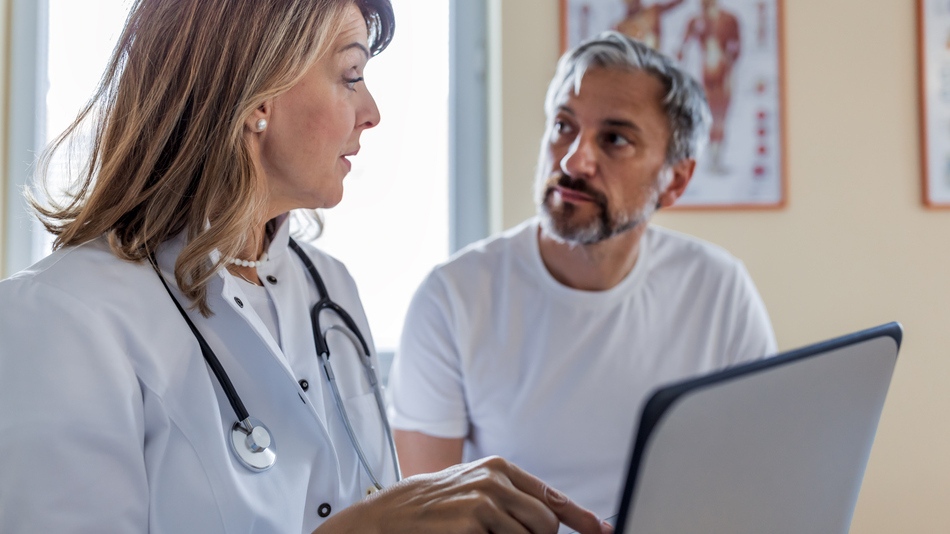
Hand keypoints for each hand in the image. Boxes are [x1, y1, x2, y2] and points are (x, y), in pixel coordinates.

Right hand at [316, 456, 612, 533]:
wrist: (385, 517)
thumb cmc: (430, 508)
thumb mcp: (473, 491)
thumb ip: (511, 500)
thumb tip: (554, 521)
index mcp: (498, 469)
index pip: (552, 498)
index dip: (582, 519)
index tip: (602, 531)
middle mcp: (495, 481)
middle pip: (547, 525)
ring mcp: (484, 502)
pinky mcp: (472, 523)